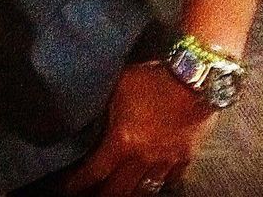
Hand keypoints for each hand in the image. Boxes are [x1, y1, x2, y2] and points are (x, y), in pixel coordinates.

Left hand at [63, 63, 217, 195]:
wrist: (194, 78)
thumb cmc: (153, 77)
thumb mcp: (118, 86)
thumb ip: (104, 108)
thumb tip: (89, 113)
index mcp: (123, 141)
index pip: (95, 171)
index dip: (78, 182)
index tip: (68, 187)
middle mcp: (143, 157)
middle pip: (119, 190)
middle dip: (102, 195)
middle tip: (91, 195)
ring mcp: (166, 160)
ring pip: (145, 189)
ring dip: (129, 191)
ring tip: (119, 191)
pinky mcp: (185, 157)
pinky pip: (169, 179)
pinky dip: (158, 182)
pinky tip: (151, 181)